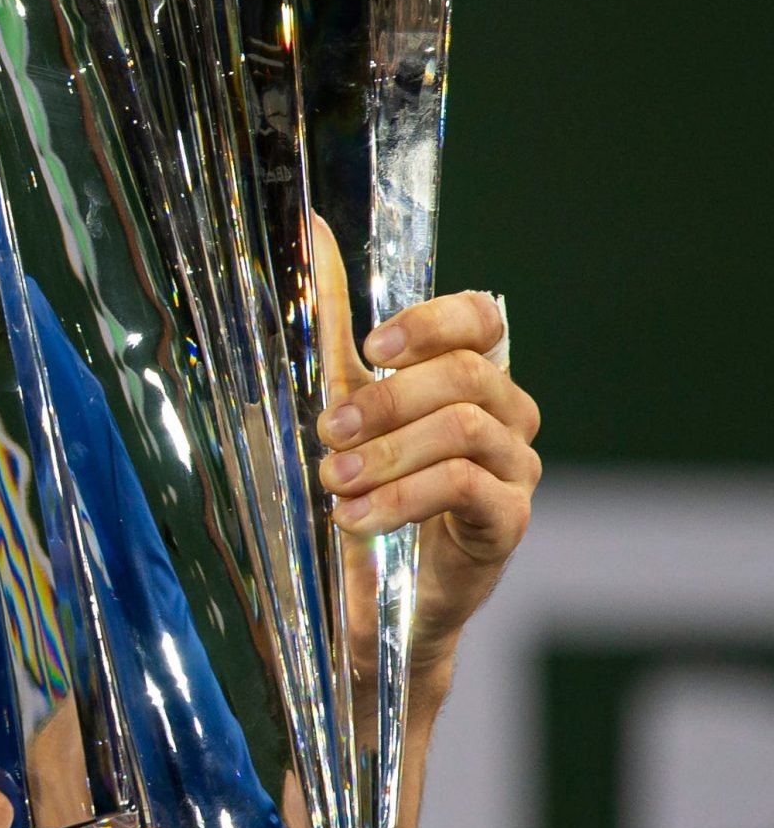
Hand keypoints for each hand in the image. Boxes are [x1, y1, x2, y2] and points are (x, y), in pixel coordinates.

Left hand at [313, 259, 540, 684]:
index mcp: (472, 377)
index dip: (430, 323)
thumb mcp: (342, 399)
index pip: (483, 319)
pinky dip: (399, 498)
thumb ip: (332, 324)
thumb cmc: (367, 486)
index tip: (370, 346)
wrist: (378, 595)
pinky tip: (354, 517)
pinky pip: (464, 488)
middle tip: (329, 432)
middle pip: (466, 374)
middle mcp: (507, 415)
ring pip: (463, 430)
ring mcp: (516, 469)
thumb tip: (312, 232)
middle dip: (385, 398)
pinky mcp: (508, 522)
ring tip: (334, 480)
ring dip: (385, 452)